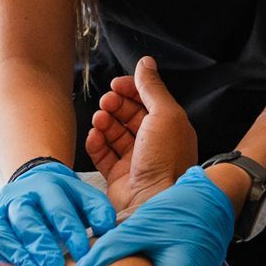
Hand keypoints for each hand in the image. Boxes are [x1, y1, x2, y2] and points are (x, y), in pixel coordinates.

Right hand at [0, 161, 116, 265]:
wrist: (31, 184)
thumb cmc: (62, 198)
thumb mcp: (83, 195)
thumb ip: (98, 210)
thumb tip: (106, 230)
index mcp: (45, 185)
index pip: (57, 208)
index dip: (71, 232)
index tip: (83, 255)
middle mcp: (17, 196)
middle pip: (25, 219)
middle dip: (41, 244)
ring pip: (1, 233)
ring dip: (19, 255)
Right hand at [86, 56, 197, 213]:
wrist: (154, 202)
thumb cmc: (165, 160)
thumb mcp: (164, 114)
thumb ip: (152, 87)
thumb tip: (146, 63)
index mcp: (170, 128)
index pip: (147, 100)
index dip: (131, 89)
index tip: (117, 84)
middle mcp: (153, 144)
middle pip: (129, 115)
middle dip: (116, 104)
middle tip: (107, 102)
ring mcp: (135, 161)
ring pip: (114, 132)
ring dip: (104, 121)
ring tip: (100, 119)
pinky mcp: (118, 176)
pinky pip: (102, 153)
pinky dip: (96, 142)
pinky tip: (95, 136)